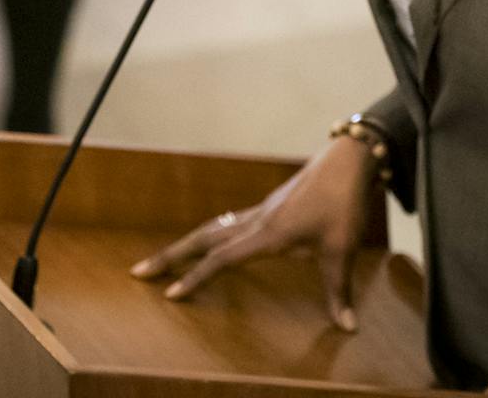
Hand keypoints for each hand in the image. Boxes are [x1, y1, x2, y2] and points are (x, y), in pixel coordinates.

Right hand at [131, 136, 378, 331]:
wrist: (348, 160)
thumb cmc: (344, 202)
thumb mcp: (343, 249)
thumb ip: (339, 290)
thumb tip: (347, 326)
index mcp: (268, 233)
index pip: (222, 259)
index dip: (196, 278)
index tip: (170, 295)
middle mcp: (257, 220)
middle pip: (203, 238)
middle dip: (171, 257)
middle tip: (139, 271)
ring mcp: (261, 211)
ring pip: (212, 228)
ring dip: (186, 244)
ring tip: (164, 260)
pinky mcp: (270, 207)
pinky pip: (228, 222)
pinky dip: (209, 234)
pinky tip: (209, 240)